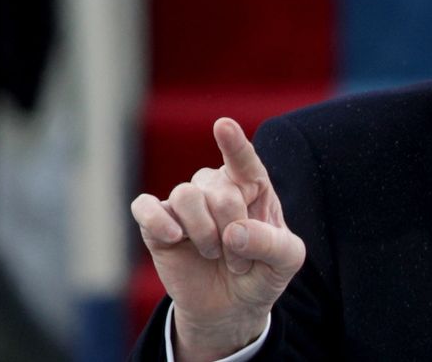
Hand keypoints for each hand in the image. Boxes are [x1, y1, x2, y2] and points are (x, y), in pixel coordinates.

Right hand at [131, 117, 305, 359]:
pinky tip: (174, 237)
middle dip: (231, 228)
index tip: (222, 125)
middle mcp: (218, 187)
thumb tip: (235, 232)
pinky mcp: (157, 224)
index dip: (233, 143)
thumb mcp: (287, 260)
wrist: (231, 306)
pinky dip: (156, 219)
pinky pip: (145, 207)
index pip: (244, 159)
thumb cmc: (263, 272)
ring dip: (203, 232)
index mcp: (253, 185)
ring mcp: (186, 204)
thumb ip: (271, 243)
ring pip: (185, 195)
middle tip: (241, 260)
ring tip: (214, 254)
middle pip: (217, 188)